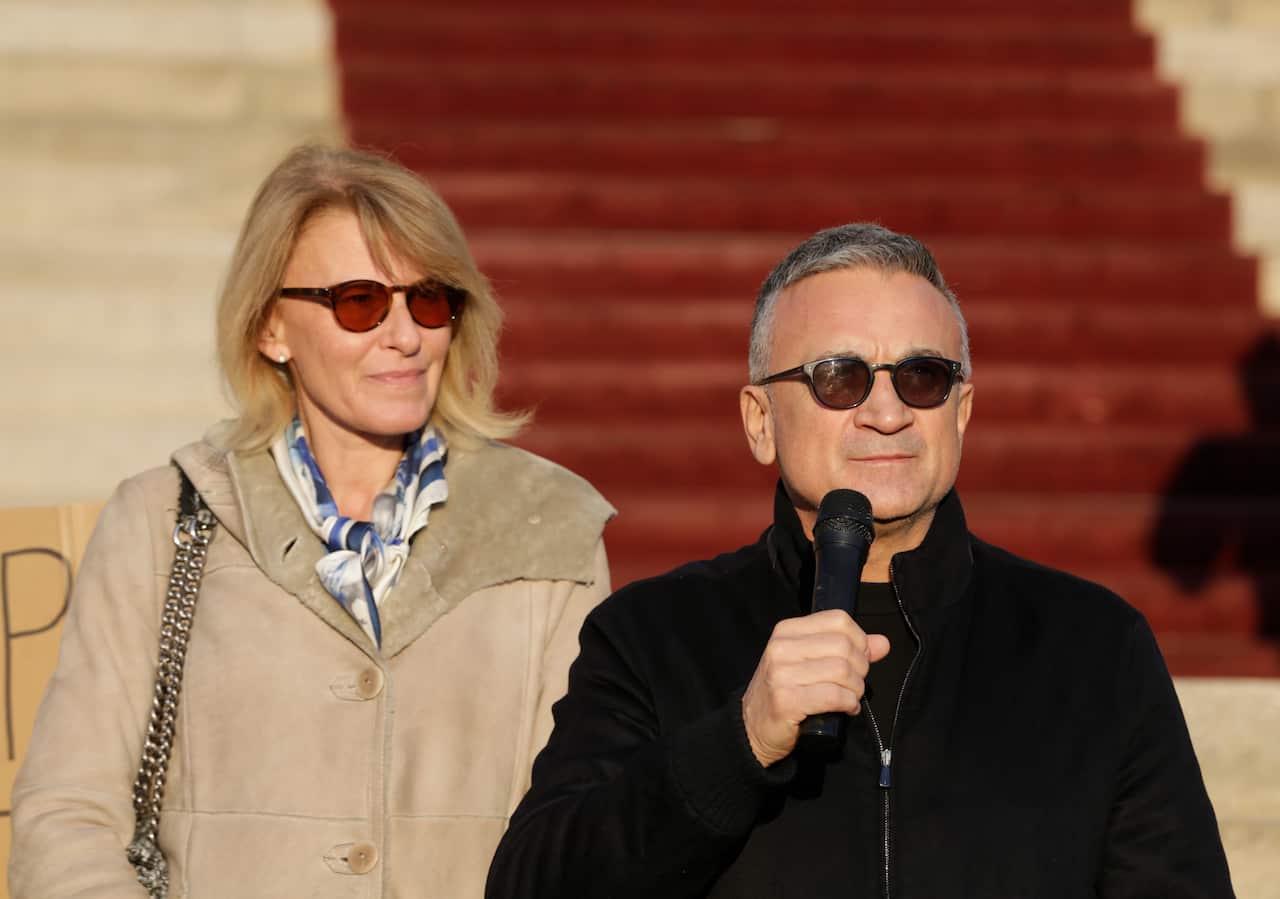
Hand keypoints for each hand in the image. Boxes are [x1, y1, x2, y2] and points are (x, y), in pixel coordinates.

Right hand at [740, 610, 890, 767]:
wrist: (752, 729)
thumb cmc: (786, 693)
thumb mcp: (811, 663)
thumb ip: (847, 650)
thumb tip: (882, 643)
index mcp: (787, 631)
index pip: (838, 620)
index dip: (859, 640)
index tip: (858, 659)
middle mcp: (781, 647)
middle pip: (844, 645)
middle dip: (860, 668)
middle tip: (854, 684)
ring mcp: (781, 674)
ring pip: (842, 671)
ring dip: (855, 689)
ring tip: (850, 698)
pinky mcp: (786, 700)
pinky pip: (834, 695)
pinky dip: (849, 704)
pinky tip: (847, 709)